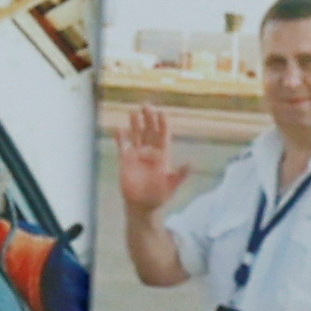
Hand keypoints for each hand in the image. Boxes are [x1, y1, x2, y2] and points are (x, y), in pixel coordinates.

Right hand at [111, 100, 175, 215]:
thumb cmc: (159, 196)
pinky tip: (119, 129)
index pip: (163, 135)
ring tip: (133, 111)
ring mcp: (137, 155)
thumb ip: (180, 174)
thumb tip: (191, 163)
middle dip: (148, 118)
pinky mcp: (125, 160)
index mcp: (163, 155)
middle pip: (149, 131)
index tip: (162, 113)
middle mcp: (150, 152)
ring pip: (136, 135)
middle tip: (146, 105)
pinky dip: (121, 138)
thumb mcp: (172, 185)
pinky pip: (123, 146)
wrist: (143, 205)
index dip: (162, 124)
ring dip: (135, 124)